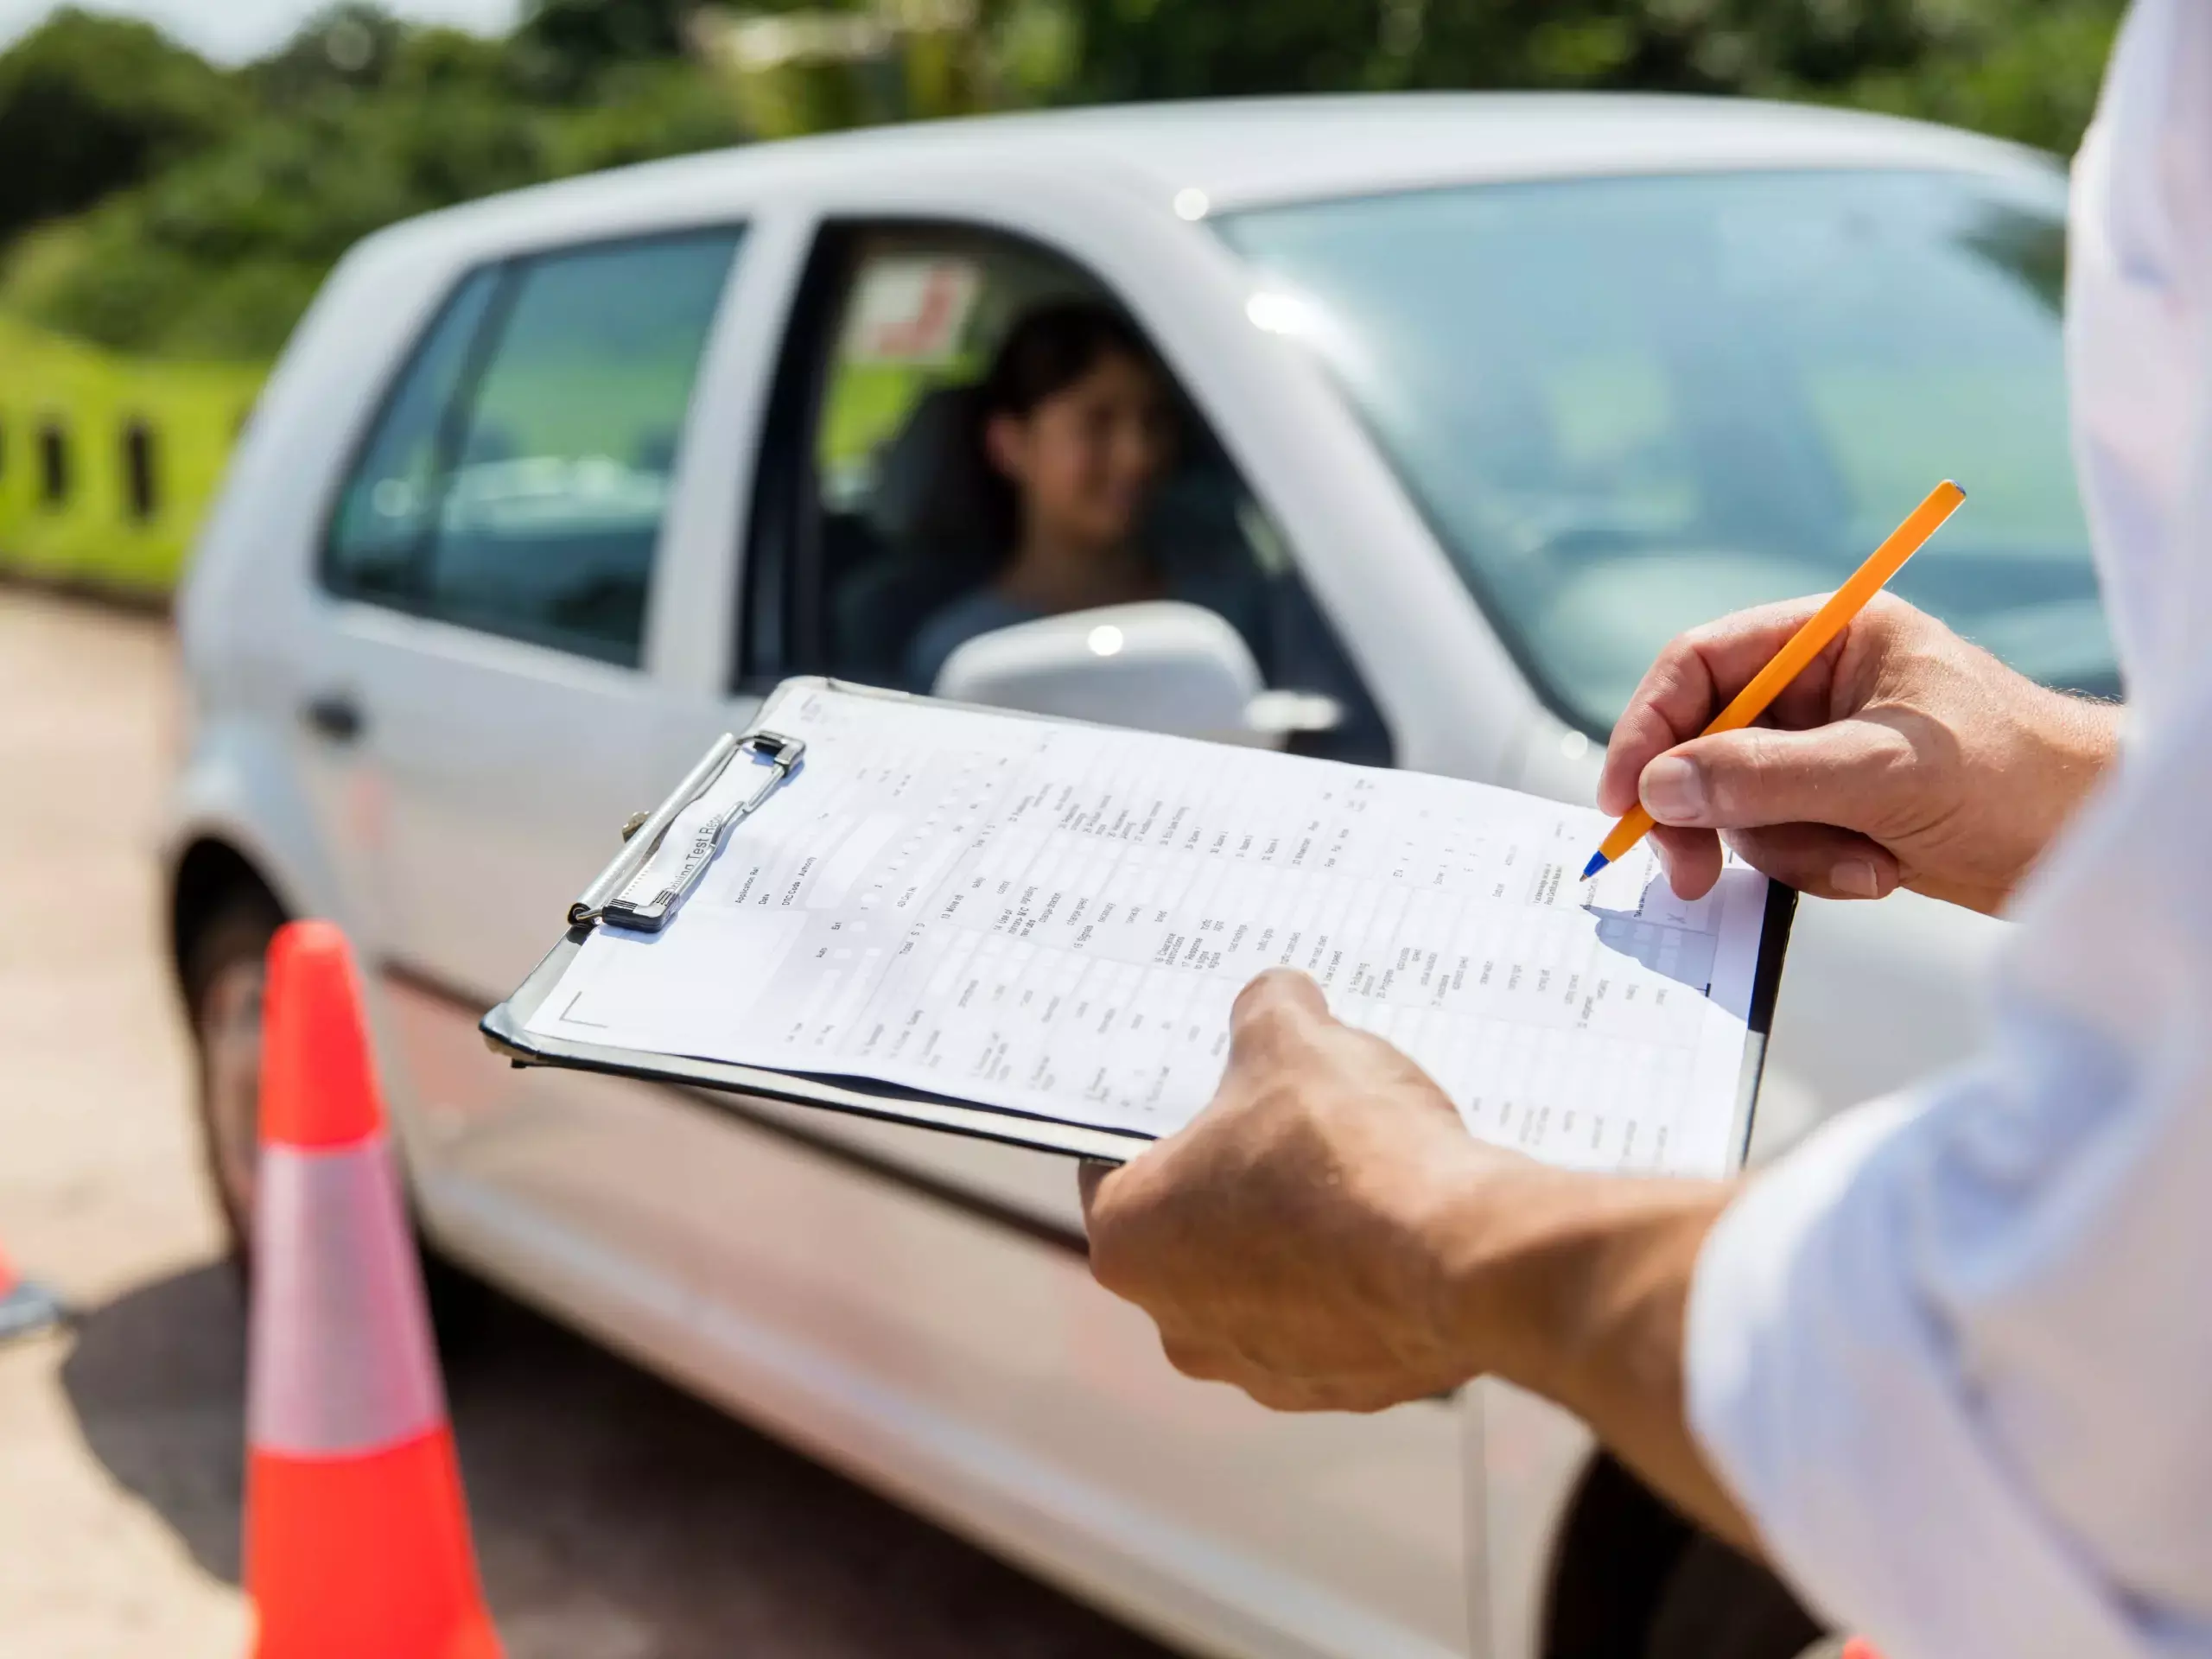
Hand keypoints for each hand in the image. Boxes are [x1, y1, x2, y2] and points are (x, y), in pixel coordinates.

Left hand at [1081, 968, 1755, 1547]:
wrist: (1462, 1257)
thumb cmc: (1347, 1152)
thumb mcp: (1293, 1040)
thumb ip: (1267, 1010)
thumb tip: (1276, 999)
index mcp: (1129, 1241)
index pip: (1115, 1165)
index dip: (1165, 1117)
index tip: (1207, 1090)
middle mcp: (1178, 1324)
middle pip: (1194, 1228)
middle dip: (1239, 1176)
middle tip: (1290, 1120)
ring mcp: (1263, 1370)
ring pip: (1269, 1281)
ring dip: (1302, 1234)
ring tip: (1359, 1171)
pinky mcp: (1344, 1390)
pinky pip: (1339, 1319)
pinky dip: (1362, 1278)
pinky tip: (1400, 1226)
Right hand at [1598, 595, 2120, 912]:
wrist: (2095, 842)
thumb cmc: (2018, 777)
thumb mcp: (1881, 771)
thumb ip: (1763, 775)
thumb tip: (1660, 788)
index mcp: (1831, 637)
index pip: (1701, 665)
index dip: (1650, 727)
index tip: (1626, 799)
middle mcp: (1820, 686)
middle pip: (1704, 740)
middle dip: (1708, 809)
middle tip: (1689, 874)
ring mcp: (1825, 749)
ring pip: (1737, 803)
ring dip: (1785, 847)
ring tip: (1862, 862)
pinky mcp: (1839, 806)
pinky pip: (1777, 840)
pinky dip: (1815, 866)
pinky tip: (1880, 870)